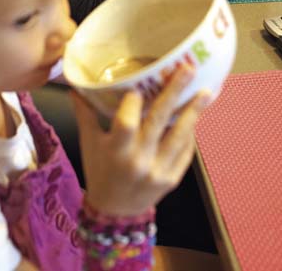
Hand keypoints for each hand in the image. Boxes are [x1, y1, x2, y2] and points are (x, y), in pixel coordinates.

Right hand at [71, 65, 210, 216]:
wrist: (115, 212)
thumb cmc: (99, 172)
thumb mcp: (89, 143)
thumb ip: (85, 113)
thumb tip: (76, 85)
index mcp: (115, 151)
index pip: (127, 122)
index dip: (133, 102)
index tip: (138, 85)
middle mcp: (139, 160)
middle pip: (158, 121)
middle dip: (173, 93)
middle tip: (187, 69)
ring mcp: (158, 171)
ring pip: (179, 136)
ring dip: (193, 112)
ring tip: (205, 92)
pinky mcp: (172, 178)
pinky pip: (184, 152)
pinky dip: (190, 133)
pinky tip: (196, 115)